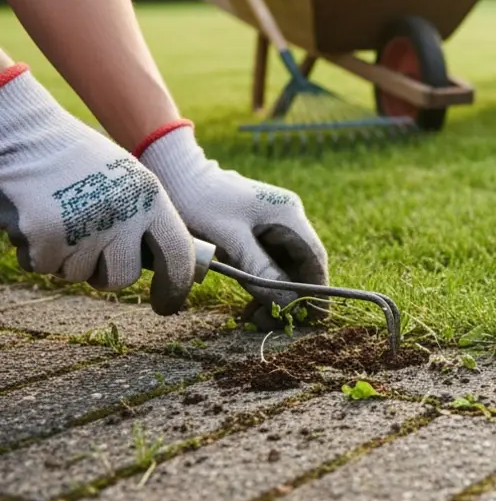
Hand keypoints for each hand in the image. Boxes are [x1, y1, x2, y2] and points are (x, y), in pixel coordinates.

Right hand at [0, 65, 194, 313]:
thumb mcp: (128, 182)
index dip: (175, 287)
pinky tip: (35, 219)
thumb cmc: (78, 162)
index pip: (178, 254)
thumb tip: (164, 265)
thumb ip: (145, 219)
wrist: (27, 136)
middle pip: (122, 277)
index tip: (167, 304)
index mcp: (151, 198)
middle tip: (88, 246)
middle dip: (103, 272)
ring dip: (66, 258)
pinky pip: (44, 266)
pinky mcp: (47, 237)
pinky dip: (36, 252)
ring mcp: (86, 227)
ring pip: (78, 275)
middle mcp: (124, 215)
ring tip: (60, 217)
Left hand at [136, 124, 328, 328]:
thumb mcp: (229, 241)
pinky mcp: (255, 231)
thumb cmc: (199, 204)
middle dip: (292, 296)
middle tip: (275, 324)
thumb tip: (289, 302)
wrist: (172, 176)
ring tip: (257, 319)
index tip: (315, 318)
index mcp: (288, 215)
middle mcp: (287, 218)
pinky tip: (250, 305)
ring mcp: (271, 224)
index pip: (314, 258)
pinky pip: (268, 262)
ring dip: (275, 293)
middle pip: (301, 264)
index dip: (317, 289)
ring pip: (285, 266)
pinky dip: (262, 284)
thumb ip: (261, 271)